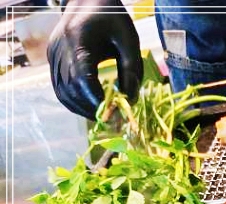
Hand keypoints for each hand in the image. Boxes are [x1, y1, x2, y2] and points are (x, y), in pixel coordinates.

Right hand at [47, 0, 143, 118]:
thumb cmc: (113, 19)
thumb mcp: (129, 41)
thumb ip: (132, 71)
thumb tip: (129, 102)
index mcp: (78, 41)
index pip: (82, 80)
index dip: (97, 102)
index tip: (115, 114)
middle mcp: (60, 49)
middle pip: (71, 90)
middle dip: (92, 110)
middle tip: (114, 121)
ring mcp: (53, 54)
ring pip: (63, 93)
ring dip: (82, 110)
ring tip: (104, 117)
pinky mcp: (52, 59)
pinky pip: (60, 88)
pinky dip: (74, 102)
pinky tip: (91, 107)